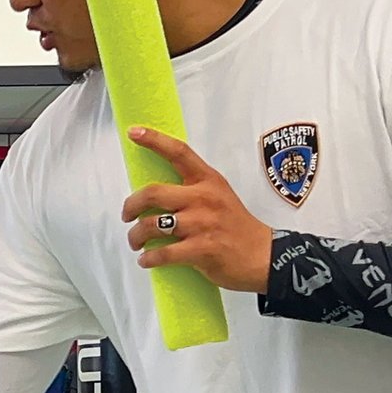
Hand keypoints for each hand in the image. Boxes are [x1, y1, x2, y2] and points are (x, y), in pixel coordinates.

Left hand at [120, 127, 273, 293]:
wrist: (264, 256)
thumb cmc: (236, 226)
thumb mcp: (220, 196)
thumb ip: (193, 189)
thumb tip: (157, 194)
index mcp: (208, 180)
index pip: (179, 152)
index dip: (154, 140)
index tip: (133, 132)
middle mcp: (203, 198)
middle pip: (152, 193)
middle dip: (131, 205)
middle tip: (127, 215)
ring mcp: (202, 224)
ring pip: (152, 225)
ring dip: (136, 236)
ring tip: (136, 242)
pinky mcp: (201, 249)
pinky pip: (162, 253)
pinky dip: (148, 259)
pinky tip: (146, 260)